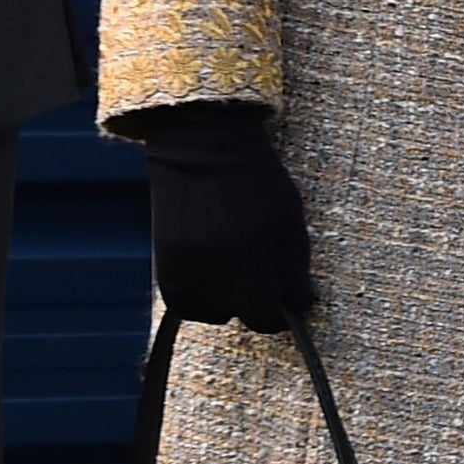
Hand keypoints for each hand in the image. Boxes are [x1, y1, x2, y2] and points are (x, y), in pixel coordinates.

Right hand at [134, 101, 316, 332]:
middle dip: (257, 306)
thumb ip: (295, 268)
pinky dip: (201, 300)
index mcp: (251, 249)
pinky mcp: (163, 262)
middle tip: (266, 283)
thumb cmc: (258, 181)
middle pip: (238, 313)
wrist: (202, 146)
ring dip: (227, 304)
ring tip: (238, 275)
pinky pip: (183, 303)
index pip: (263, 312)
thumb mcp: (290, 218)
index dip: (279, 317)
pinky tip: (215, 279)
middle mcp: (213, 263)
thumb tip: (301, 307)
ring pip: (209, 312)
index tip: (289, 307)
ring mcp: (183, 263)